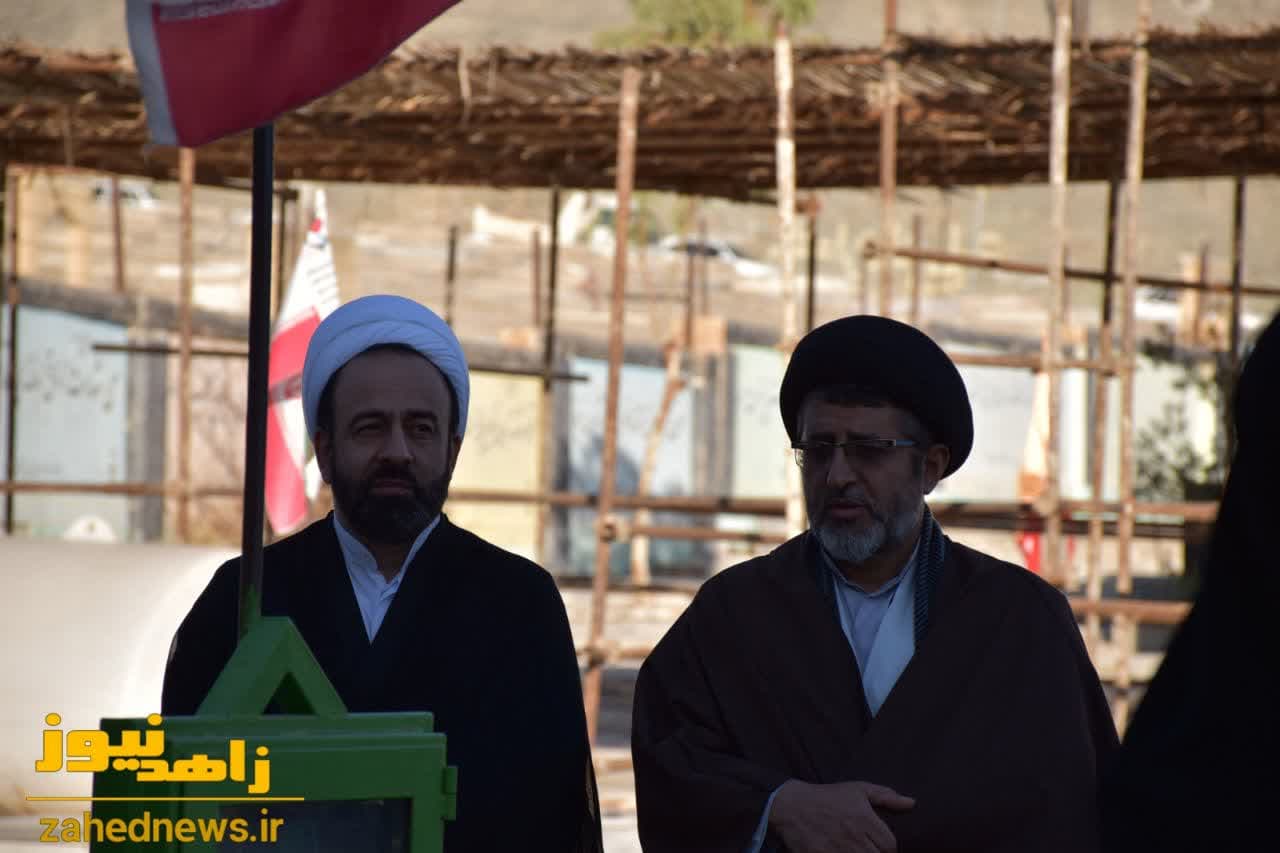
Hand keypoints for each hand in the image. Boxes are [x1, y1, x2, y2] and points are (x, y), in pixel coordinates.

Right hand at [767, 779, 914, 852]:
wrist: (791, 806)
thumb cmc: (828, 797)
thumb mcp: (857, 789)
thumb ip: (886, 796)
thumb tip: (912, 803)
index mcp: (863, 818)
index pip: (890, 846)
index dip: (887, 847)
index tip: (879, 844)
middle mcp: (853, 836)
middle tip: (866, 847)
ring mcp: (837, 849)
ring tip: (856, 849)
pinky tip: (842, 852)